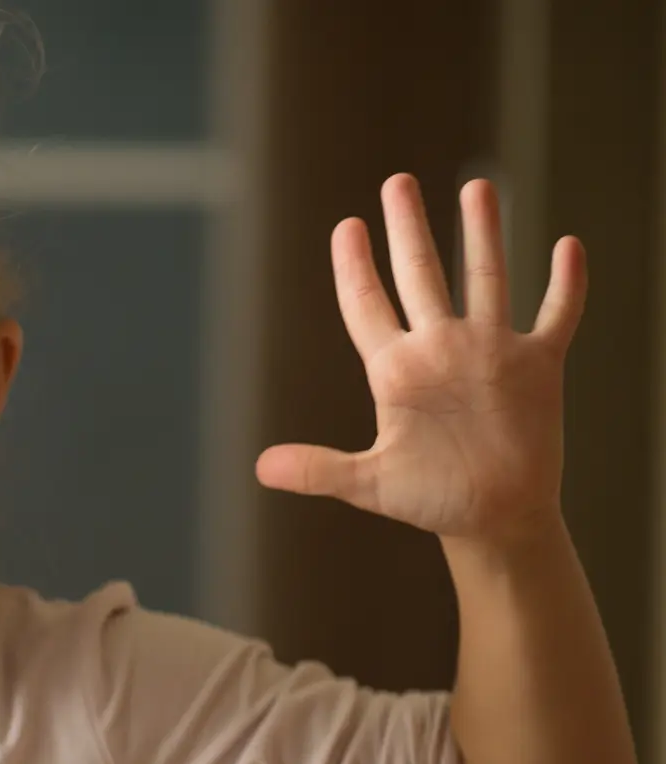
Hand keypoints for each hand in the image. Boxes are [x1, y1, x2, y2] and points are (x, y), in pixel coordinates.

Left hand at [255, 174, 585, 542]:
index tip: (346, 226)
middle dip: (409, 228)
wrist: (494, 518)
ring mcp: (490, 352)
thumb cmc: (430, 500)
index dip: (354, 267)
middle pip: (421, 275)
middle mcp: (440, 349)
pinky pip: (556, 315)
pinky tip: (567, 246)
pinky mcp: (537, 366)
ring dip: (484, 234)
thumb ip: (319, 469)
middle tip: (396, 181)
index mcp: (395, 370)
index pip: (367, 305)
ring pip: (487, 278)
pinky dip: (565, 284)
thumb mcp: (370, 484)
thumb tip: (260, 468)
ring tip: (477, 185)